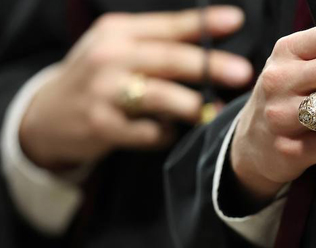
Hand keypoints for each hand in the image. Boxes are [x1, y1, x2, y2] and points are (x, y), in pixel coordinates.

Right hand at [18, 6, 253, 169]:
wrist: (48, 114)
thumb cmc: (100, 76)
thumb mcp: (122, 47)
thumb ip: (164, 39)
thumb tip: (225, 27)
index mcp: (118, 32)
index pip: (168, 26)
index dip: (203, 23)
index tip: (236, 20)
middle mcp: (108, 57)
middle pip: (168, 59)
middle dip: (208, 65)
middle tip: (242, 72)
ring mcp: (103, 92)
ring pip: (159, 96)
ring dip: (191, 105)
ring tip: (211, 111)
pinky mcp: (101, 125)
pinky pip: (148, 132)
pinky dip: (165, 134)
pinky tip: (167, 131)